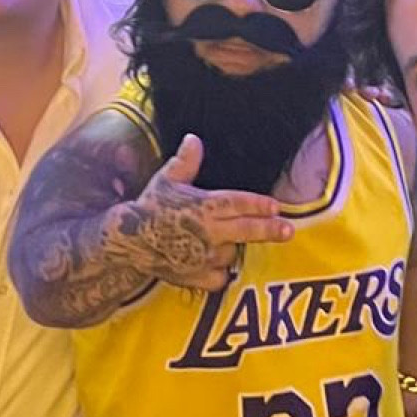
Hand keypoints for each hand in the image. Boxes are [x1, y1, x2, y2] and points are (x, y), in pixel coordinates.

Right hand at [126, 134, 293, 289]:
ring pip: (231, 254)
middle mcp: (208, 232)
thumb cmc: (149, 207)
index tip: (277, 207)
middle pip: (247, 230)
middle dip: (270, 230)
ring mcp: (203, 257)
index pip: (239, 203)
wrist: (128, 242)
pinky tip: (211, 265)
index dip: (259, 205)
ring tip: (217, 242)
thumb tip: (194, 139)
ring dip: (230, 248)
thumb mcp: (166, 180)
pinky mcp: (196, 276)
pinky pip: (219, 277)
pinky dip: (219, 272)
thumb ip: (185, 162)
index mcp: (204, 206)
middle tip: (288, 231)